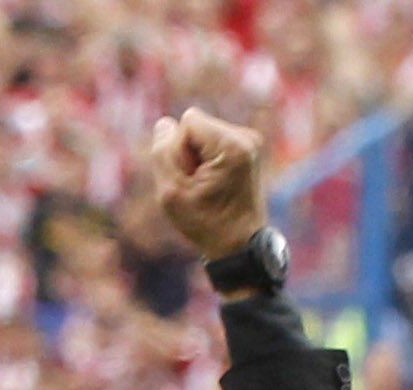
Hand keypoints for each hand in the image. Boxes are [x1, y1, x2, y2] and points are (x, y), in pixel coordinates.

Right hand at [150, 108, 266, 261]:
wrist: (239, 244)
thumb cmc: (205, 223)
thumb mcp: (171, 193)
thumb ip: (163, 154)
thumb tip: (165, 124)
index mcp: (232, 146)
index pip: (187, 122)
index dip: (179, 150)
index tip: (191, 178)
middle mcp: (246, 137)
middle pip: (195, 125)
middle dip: (187, 152)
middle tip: (198, 186)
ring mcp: (249, 142)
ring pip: (201, 134)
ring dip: (195, 159)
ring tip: (207, 186)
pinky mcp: (246, 148)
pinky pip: (210, 142)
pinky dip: (206, 161)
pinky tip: (213, 183)